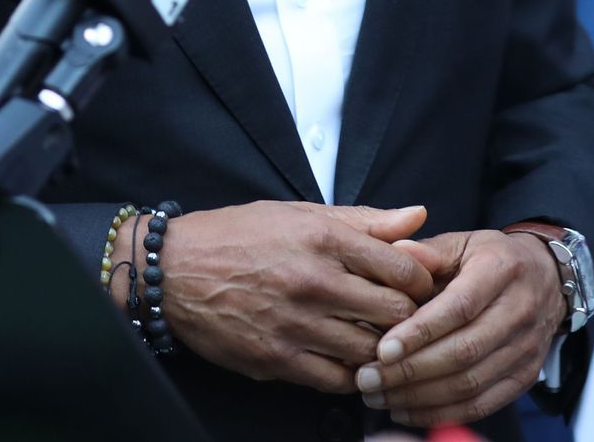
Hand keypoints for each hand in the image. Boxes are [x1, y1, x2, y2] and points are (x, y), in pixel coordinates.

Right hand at [153, 202, 435, 392]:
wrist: (172, 271)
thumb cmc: (237, 236)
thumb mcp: (298, 214)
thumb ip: (363, 220)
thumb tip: (418, 217)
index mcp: (322, 238)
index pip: (404, 268)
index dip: (421, 281)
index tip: (415, 286)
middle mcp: (313, 281)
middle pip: (395, 312)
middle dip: (406, 316)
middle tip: (401, 316)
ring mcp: (295, 324)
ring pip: (369, 350)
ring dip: (379, 348)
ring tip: (375, 339)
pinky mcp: (277, 359)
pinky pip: (336, 379)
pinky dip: (350, 374)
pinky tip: (347, 360)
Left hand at [357, 230, 561, 427]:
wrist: (546, 279)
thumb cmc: (491, 260)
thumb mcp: (462, 243)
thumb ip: (428, 252)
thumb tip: (396, 253)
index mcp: (500, 271)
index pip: (459, 307)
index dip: (420, 332)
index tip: (382, 349)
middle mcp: (519, 312)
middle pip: (464, 352)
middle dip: (410, 371)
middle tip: (367, 379)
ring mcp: (525, 349)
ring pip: (470, 384)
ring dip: (419, 397)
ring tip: (378, 396)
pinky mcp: (524, 377)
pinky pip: (481, 405)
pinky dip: (441, 413)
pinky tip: (405, 410)